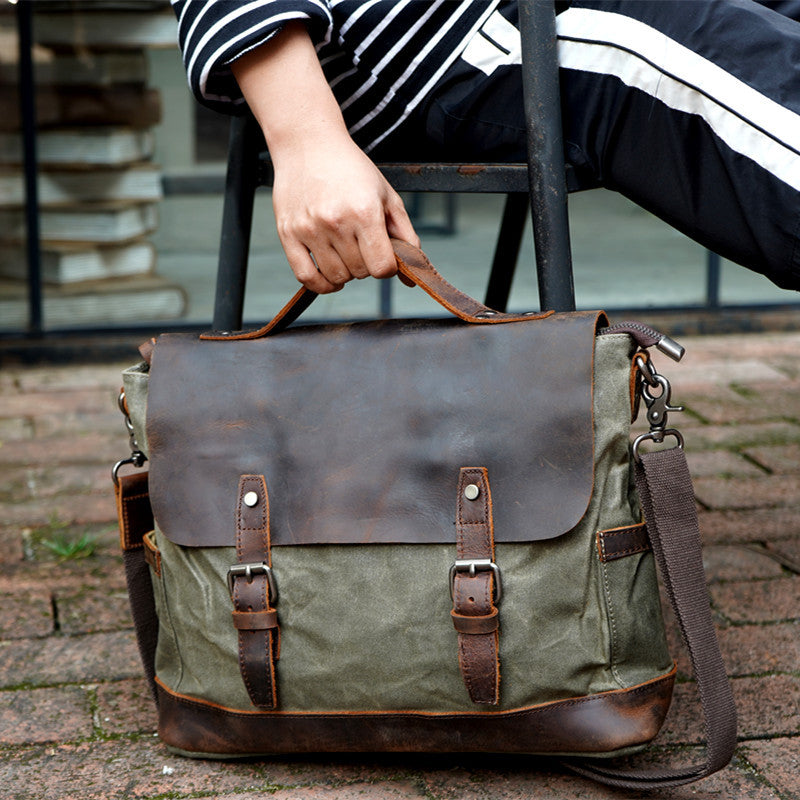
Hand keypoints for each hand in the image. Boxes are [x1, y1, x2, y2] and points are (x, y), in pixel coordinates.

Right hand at [231, 22, 418, 292]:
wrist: (308, 143)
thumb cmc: (352, 169)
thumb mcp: (388, 196)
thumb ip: (406, 237)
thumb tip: (411, 279)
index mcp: (364, 212)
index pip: (382, 267)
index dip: (388, 267)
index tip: (383, 254)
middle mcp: (336, 222)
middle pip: (360, 273)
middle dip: (366, 264)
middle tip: (361, 244)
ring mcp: (309, 229)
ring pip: (335, 277)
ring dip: (345, 272)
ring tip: (345, 251)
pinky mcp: (288, 233)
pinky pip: (305, 277)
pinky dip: (320, 285)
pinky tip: (329, 276)